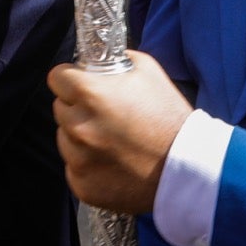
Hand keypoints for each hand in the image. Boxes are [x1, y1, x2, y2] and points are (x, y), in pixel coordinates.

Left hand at [49, 50, 192, 214]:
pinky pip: (75, 168)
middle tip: (106, 115)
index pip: (57, 77)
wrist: (188, 170)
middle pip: (60, 108)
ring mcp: (79, 159)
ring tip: (114, 142)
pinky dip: (89, 165)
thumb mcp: (147, 70)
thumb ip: (115, 60)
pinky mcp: (83, 185)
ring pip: (65, 139)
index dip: (70, 79)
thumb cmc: (170, 117)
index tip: (81, 85)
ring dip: (81, 138)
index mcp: (91, 94)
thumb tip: (93, 63)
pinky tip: (114, 163)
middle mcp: (79, 126)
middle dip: (78, 108)